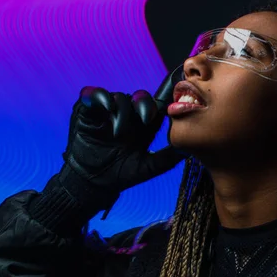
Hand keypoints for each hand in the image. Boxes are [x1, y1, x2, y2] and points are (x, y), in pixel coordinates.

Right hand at [63, 86, 184, 193]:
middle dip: (144, 105)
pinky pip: (93, 94)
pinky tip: (106, 107)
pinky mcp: (88, 110)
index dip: (164, 104)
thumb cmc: (121, 175)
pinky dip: (99, 96)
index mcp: (143, 126)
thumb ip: (167, 158)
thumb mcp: (148, 167)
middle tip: (146, 119)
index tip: (170, 109)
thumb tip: (189, 150)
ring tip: (118, 133)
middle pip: (140, 98)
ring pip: (120, 97)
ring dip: (122, 112)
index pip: (156, 107)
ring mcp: (108, 112)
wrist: (93, 182)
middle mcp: (128, 116)